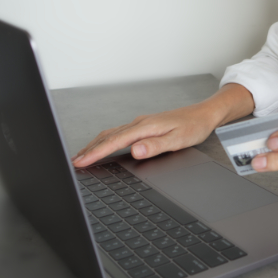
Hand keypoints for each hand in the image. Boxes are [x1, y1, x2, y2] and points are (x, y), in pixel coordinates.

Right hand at [72, 83, 254, 167]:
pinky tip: (104, 146)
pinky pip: (119, 133)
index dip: (96, 153)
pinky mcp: (144, 125)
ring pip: (111, 134)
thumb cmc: (194, 127)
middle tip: (74, 162)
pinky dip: (106, 140)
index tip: (82, 162)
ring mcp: (141, 123)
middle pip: (108, 136)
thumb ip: (156, 146)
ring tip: (83, 156)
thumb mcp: (178, 141)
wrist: (204, 114)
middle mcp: (140, 123)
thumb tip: (136, 151)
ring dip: (95, 145)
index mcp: (146, 127)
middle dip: (89, 149)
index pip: (115, 142)